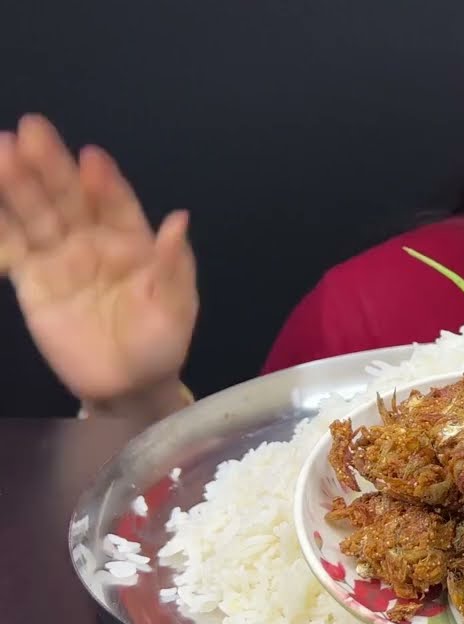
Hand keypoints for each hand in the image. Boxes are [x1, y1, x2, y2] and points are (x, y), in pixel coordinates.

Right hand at [0, 114, 196, 412]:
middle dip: (52, 166)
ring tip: (2, 150)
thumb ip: (174, 264)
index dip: (104, 182)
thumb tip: (180, 219)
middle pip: (70, 198)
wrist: (130, 386)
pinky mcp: (32, 281)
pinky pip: (12, 247)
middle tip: (32, 130)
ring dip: (18, 184)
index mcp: (135, 242)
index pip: (117, 204)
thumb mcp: (176, 306)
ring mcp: (61, 258)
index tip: (90, 157)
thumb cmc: (162, 342)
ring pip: (37, 215)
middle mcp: (95, 241)